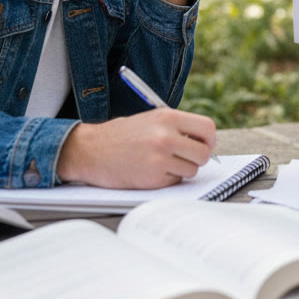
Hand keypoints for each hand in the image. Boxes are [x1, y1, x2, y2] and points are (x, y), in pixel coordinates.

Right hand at [57, 108, 215, 188]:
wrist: (90, 150)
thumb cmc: (122, 135)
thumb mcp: (151, 119)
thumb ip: (178, 127)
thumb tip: (206, 142)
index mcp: (168, 117)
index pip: (208, 128)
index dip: (209, 140)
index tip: (203, 145)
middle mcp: (166, 136)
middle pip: (204, 154)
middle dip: (197, 158)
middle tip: (184, 158)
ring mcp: (159, 158)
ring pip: (191, 170)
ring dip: (181, 170)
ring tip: (162, 163)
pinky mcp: (152, 178)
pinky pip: (174, 181)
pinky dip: (167, 179)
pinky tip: (150, 171)